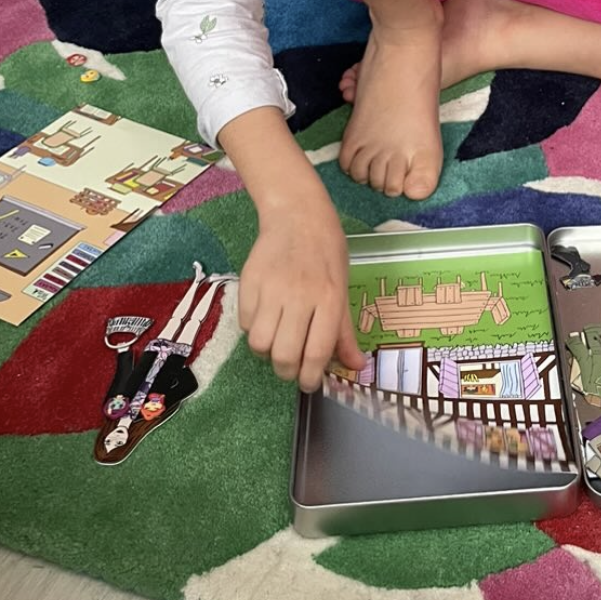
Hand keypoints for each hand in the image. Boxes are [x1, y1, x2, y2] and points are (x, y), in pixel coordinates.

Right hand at [238, 189, 364, 392]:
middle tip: (291, 368)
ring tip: (276, 342)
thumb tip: (356, 367)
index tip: (308, 384)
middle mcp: (299, 296)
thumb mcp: (342, 289)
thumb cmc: (326, 254)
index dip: (310, 378)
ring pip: (259, 344)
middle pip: (284, 355)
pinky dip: (253, 329)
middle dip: (287, 372)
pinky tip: (265, 318)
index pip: (317, 352)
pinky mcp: (248, 282)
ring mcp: (271, 289)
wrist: (297, 215)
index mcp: (329, 298)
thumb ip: (344, 332)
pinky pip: (244, 324)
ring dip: (267, 352)